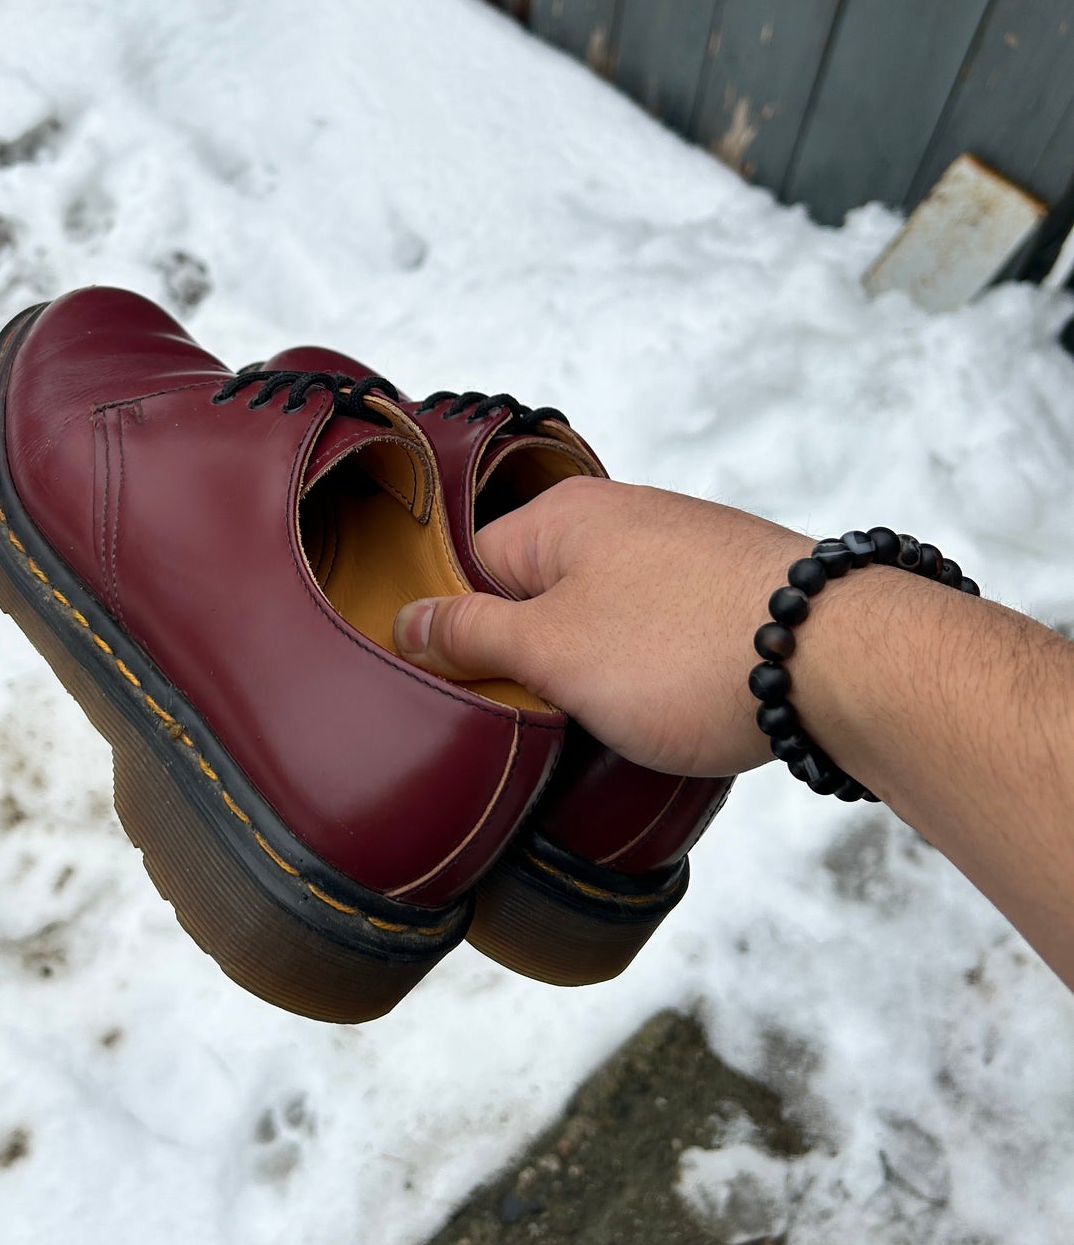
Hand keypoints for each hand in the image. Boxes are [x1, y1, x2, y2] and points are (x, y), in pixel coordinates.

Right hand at [394, 479, 809, 777]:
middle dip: (531, 665)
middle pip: (538, 598)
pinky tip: (668, 713)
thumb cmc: (684, 651)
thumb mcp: (550, 652)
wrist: (839, 658)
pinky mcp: (729, 593)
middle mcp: (622, 518)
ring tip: (607, 727)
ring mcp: (681, 553)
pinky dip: (654, 676)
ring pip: (603, 623)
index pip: (470, 569)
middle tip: (536, 725)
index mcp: (562, 517)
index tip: (463, 696)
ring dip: (595, 678)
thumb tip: (406, 623)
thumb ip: (470, 637)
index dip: (457, 636)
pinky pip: (661, 636)